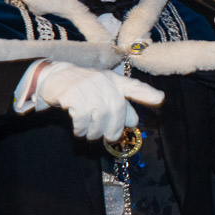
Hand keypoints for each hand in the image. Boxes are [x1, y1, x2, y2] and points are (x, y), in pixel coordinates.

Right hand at [34, 61, 163, 141]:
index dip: (146, 92)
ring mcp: (87, 85)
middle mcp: (102, 81)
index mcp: (113, 80)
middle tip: (110, 137)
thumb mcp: (103, 90)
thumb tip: (134, 122)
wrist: (54, 77)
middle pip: (116, 108)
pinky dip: (82, 129)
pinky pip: (83, 117)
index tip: (160, 99)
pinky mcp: (72, 93)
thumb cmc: (83, 88)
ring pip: (100, 115)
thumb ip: (120, 104)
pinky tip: (80, 131)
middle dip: (115, 127)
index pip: (132, 86)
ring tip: (92, 135)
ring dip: (96, 131)